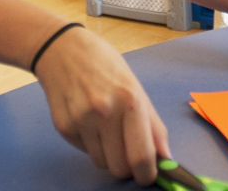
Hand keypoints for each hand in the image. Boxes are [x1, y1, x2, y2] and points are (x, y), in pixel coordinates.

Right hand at [33, 27, 169, 185]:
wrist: (62, 50)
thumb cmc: (105, 65)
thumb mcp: (136, 88)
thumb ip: (154, 126)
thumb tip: (165, 159)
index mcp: (129, 100)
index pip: (141, 156)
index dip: (147, 174)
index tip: (148, 176)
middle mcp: (104, 112)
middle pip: (120, 168)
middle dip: (127, 167)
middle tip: (128, 152)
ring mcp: (80, 120)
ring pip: (101, 163)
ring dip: (108, 154)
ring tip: (105, 128)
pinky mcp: (63, 126)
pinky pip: (84, 151)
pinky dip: (90, 143)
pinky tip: (87, 120)